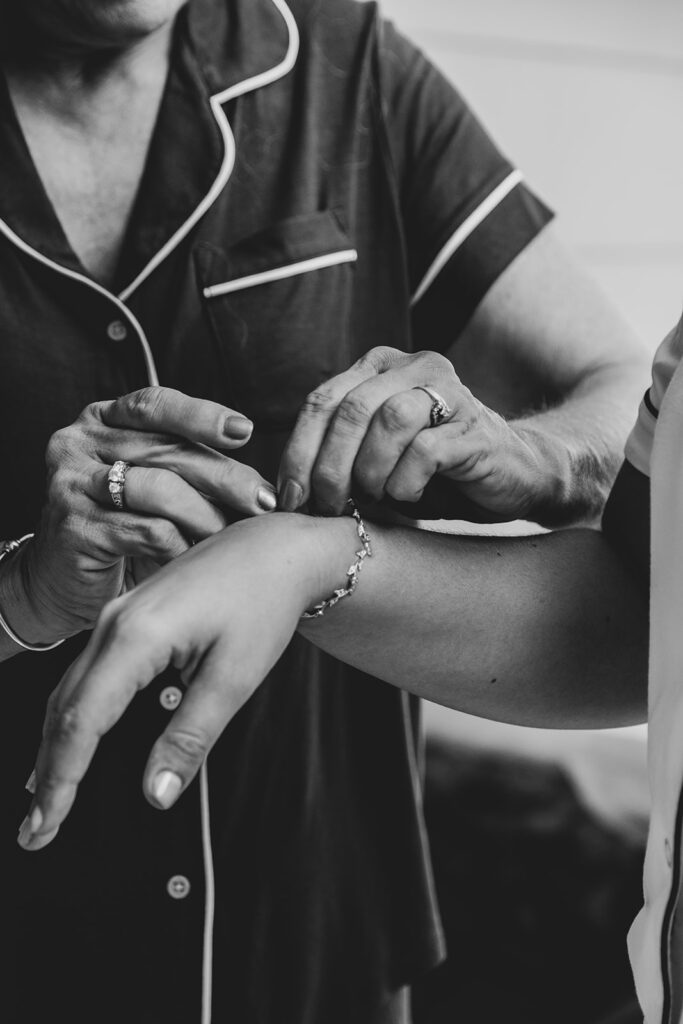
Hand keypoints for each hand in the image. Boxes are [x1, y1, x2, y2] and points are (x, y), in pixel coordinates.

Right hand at [7, 387, 275, 643]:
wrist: (61, 583)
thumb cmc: (120, 530)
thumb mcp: (152, 486)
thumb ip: (187, 468)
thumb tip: (260, 481)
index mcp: (101, 420)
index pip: (154, 404)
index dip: (201, 415)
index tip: (244, 430)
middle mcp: (79, 442)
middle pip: (166, 449)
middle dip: (223, 475)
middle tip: (263, 500)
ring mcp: (71, 483)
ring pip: (158, 488)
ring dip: (205, 515)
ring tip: (230, 535)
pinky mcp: (75, 527)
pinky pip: (146, 530)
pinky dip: (180, 544)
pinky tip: (193, 556)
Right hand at [17, 513, 354, 850]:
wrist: (274, 547)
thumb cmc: (262, 603)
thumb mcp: (234, 676)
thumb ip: (191, 737)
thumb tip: (156, 794)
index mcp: (136, 636)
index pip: (82, 721)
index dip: (62, 779)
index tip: (46, 826)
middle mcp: (114, 623)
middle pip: (63, 708)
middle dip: (49, 773)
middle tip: (37, 831)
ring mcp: (116, 616)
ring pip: (68, 691)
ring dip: (54, 746)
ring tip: (46, 799)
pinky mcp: (127, 616)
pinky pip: (85, 673)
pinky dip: (71, 715)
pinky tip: (68, 741)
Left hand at [278, 347, 550, 519]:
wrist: (513, 475)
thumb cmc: (433, 472)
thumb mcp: (375, 458)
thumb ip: (336, 458)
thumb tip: (285, 495)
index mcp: (379, 368)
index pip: (321, 401)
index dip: (298, 453)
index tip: (289, 499)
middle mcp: (414, 368)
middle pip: (351, 409)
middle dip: (328, 467)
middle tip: (327, 507)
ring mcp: (449, 393)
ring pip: (388, 420)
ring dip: (370, 471)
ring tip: (374, 497)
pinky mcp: (474, 427)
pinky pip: (426, 450)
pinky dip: (406, 481)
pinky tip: (408, 496)